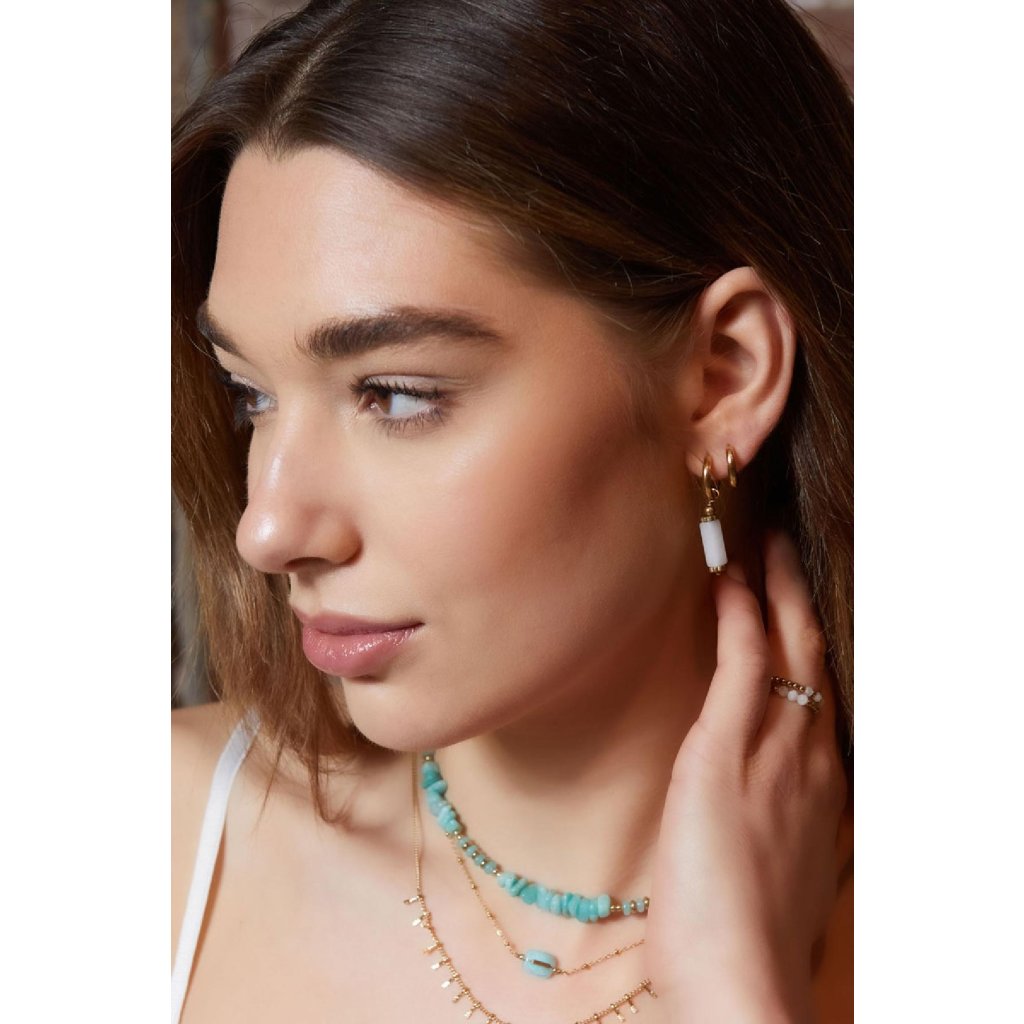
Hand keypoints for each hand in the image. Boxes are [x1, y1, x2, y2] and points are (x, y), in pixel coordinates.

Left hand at [645, 531, 847, 1021]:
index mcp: (819, 792)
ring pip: (787, 648)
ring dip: (775, 590)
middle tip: (789, 546)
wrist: (738, 988)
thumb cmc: (741, 943)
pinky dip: (739, 617)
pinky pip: (743, 664)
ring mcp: (777, 753)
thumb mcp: (767, 874)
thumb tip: (746, 814)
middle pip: (814, 657)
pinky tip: (726, 580)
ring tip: (764, 542)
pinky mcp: (726, 752)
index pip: (818, 697)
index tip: (796, 610)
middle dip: (802, 599)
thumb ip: (766, 828)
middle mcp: (812, 762)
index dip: (808, 647)